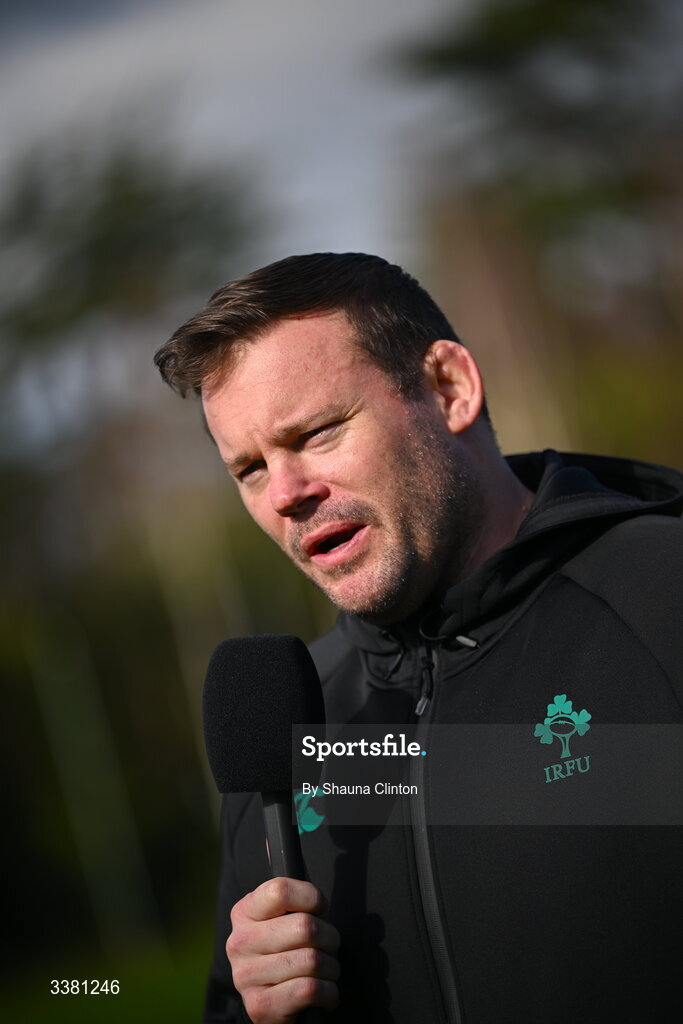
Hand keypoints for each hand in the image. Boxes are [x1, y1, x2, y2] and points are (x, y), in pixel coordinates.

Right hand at [227, 876, 340, 1022]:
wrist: (270, 1000)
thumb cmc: (286, 949)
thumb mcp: (283, 918)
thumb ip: (295, 903)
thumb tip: (318, 903)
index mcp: (244, 912)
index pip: (281, 891)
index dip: (312, 898)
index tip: (320, 910)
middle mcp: (240, 942)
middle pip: (305, 927)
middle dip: (330, 937)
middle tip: (329, 945)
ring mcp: (245, 976)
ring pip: (312, 960)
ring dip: (331, 967)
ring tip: (327, 970)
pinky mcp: (259, 1006)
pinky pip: (309, 989)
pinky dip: (329, 991)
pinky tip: (326, 991)